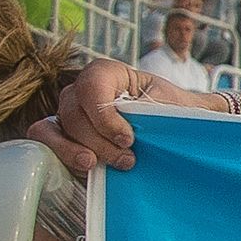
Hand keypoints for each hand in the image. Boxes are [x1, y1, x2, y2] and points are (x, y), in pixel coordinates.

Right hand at [33, 55, 197, 173]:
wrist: (174, 133)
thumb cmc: (175, 116)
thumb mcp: (174, 108)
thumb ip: (163, 110)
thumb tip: (193, 116)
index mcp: (108, 72)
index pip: (91, 85)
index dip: (105, 114)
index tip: (129, 138)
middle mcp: (82, 89)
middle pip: (74, 112)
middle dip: (100, 140)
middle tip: (129, 159)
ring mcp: (69, 112)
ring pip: (56, 127)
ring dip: (80, 150)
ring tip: (105, 166)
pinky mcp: (65, 134)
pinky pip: (47, 139)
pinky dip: (62, 153)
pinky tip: (86, 168)